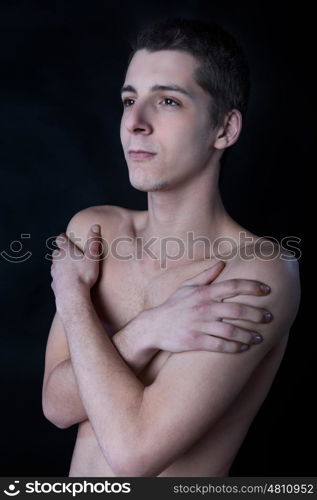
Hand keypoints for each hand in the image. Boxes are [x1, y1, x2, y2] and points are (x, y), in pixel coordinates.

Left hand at [50, 224, 102, 309]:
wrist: (73, 295)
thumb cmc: (83, 275)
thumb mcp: (92, 256)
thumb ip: (93, 241)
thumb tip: (95, 226)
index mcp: (66, 251)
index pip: (61, 239)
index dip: (63, 237)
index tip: (65, 237)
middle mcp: (57, 260)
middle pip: (56, 252)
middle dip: (61, 252)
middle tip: (70, 254)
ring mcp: (54, 272)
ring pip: (55, 265)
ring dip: (60, 265)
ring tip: (68, 268)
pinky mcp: (54, 284)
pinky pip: (56, 278)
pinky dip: (60, 277)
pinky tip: (67, 281)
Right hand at [142, 261, 272, 352]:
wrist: (153, 327)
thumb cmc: (173, 306)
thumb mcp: (186, 287)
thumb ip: (205, 275)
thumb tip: (222, 263)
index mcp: (203, 292)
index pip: (233, 286)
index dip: (252, 287)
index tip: (268, 290)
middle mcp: (203, 308)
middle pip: (237, 310)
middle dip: (257, 314)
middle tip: (269, 317)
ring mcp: (199, 325)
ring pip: (231, 331)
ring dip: (249, 335)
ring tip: (260, 338)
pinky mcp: (195, 341)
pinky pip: (219, 346)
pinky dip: (234, 348)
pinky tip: (243, 349)